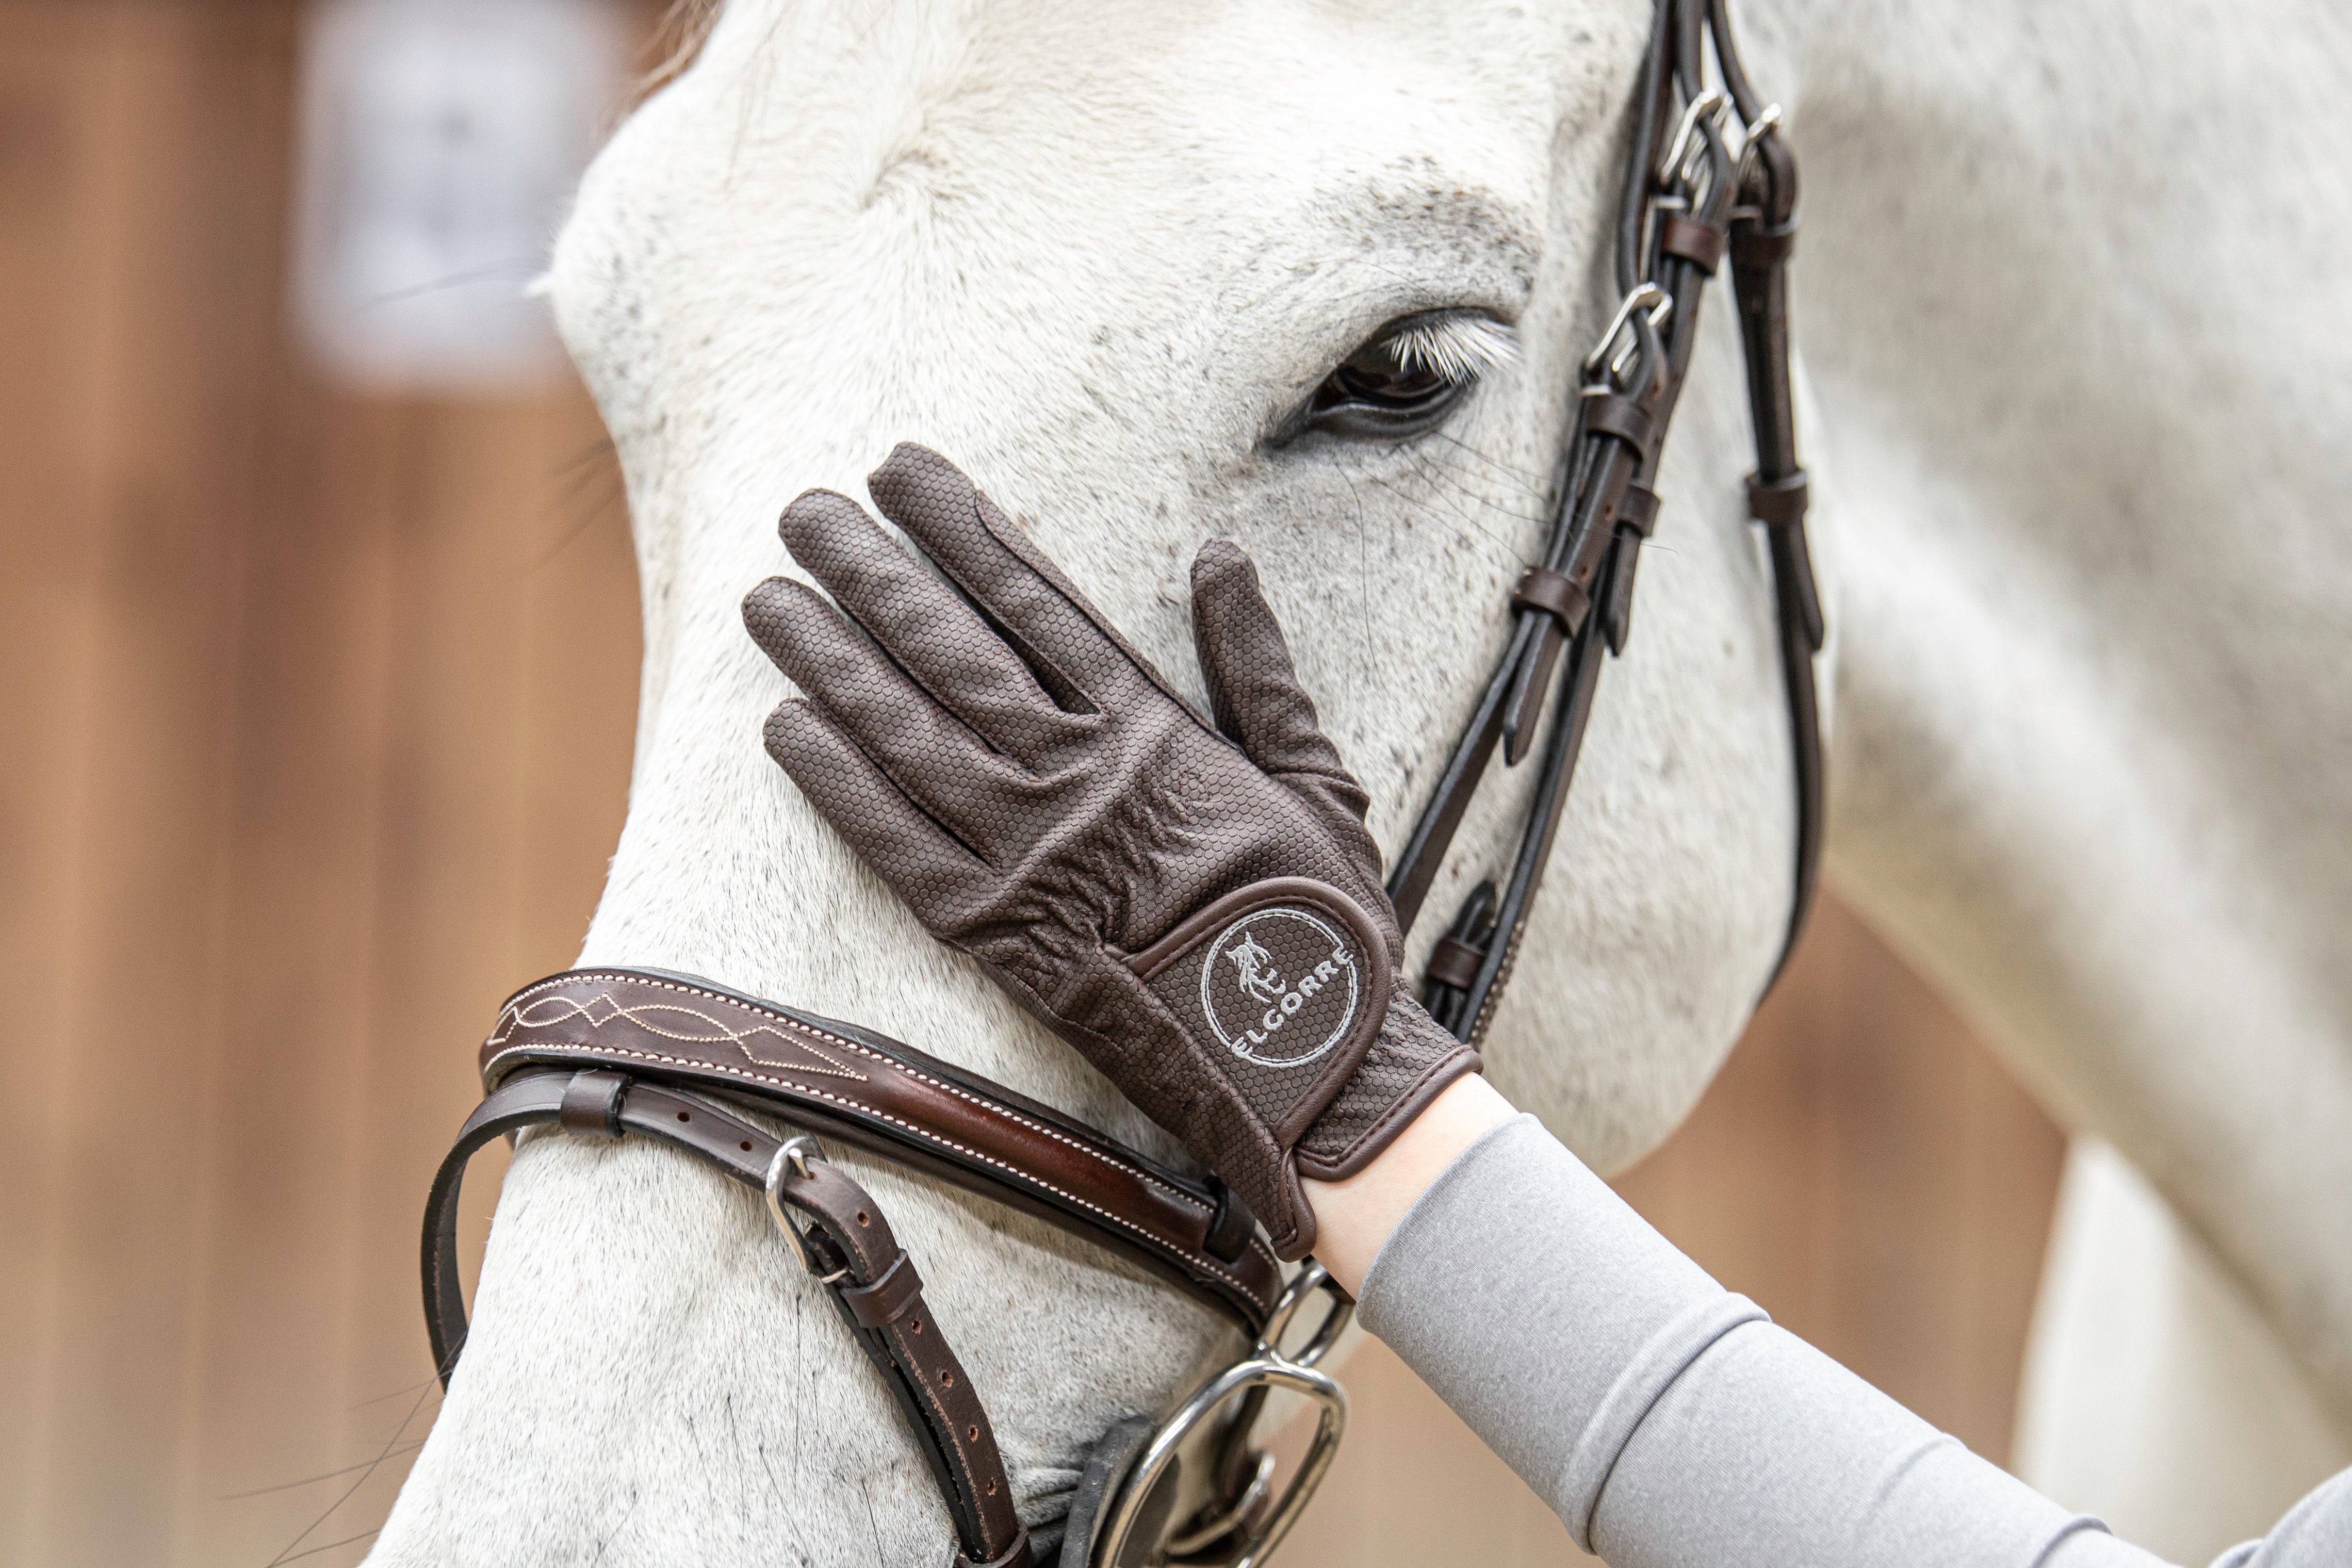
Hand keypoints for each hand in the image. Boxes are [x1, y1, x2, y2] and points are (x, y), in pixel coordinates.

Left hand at [743, 444, 1478, 1259]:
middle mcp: (1076, 775)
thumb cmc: (1318, 920)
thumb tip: (1221, 558)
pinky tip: (784, 725)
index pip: (1035, 599)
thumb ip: (1257, 665)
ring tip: (769, 598)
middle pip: (949, 649)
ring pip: (905, 731)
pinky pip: (893, 844)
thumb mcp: (1315, 776)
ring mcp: (1028, 853)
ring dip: (829, 658)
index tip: (902, 472)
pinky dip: (835, 783)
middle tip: (804, 512)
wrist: (1304, 1062)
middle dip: (870, 571)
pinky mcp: (994, 935)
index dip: (960, 528)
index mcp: (1154, 727)